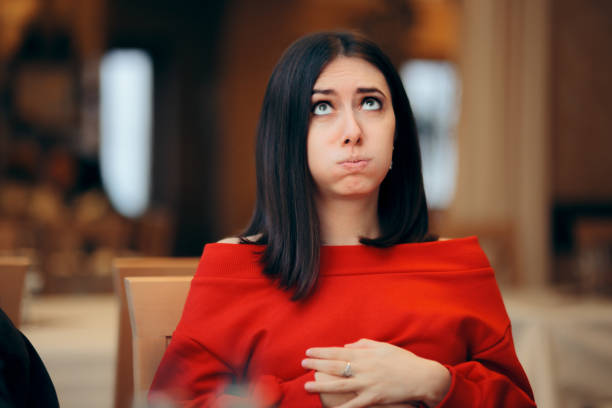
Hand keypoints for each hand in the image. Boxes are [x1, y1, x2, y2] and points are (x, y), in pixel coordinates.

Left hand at [302, 339, 449, 407]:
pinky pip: (354, 404)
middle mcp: (364, 368)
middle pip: (335, 366)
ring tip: (306, 386)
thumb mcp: (383, 347)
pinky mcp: (374, 398)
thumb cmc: (402, 360)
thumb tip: (346, 347)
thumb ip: (363, 345)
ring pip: (339, 385)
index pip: (337, 352)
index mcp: (365, 355)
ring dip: (321, 385)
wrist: (421, 377)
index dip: (321, 352)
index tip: (308, 351)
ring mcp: (367, 384)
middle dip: (316, 365)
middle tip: (302, 364)